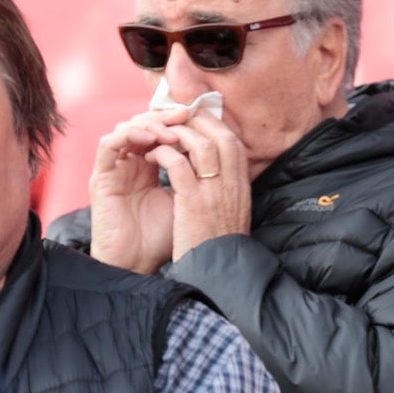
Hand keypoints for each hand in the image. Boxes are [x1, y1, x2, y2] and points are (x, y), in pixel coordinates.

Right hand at [88, 108, 188, 272]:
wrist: (141, 264)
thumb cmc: (166, 235)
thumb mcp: (190, 198)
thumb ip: (200, 174)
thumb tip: (228, 150)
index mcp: (152, 165)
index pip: (164, 130)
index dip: (181, 120)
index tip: (203, 116)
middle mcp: (132, 163)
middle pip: (145, 123)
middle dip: (167, 116)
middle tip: (188, 113)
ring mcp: (115, 168)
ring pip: (127, 127)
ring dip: (151, 124)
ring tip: (174, 132)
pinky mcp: (101, 177)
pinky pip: (109, 144)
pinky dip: (130, 135)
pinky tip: (152, 139)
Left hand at [146, 112, 251, 260]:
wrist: (218, 273)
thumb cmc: (219, 244)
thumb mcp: (232, 211)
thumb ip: (226, 188)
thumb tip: (213, 168)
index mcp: (242, 185)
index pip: (233, 140)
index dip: (212, 124)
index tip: (192, 120)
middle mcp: (233, 183)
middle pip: (219, 134)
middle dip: (193, 121)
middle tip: (170, 120)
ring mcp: (215, 191)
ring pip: (199, 143)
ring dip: (175, 134)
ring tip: (158, 136)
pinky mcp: (193, 202)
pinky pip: (177, 164)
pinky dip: (163, 153)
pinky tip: (151, 155)